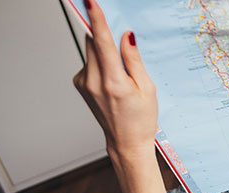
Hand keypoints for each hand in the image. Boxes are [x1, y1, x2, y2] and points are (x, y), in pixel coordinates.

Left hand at [72, 0, 157, 162]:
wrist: (126, 143)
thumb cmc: (141, 119)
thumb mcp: (148, 89)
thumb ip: (134, 60)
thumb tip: (126, 36)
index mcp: (113, 82)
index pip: (102, 43)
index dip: (97, 20)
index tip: (90, 3)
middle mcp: (94, 81)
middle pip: (93, 43)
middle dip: (105, 35)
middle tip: (121, 42)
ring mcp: (84, 83)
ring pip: (91, 52)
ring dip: (104, 52)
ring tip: (121, 74)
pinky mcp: (80, 84)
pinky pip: (90, 62)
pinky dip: (100, 63)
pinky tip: (112, 80)